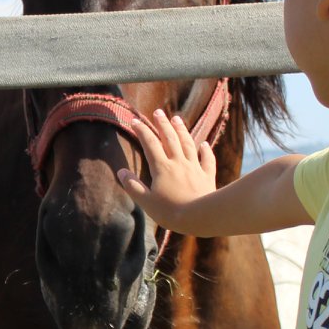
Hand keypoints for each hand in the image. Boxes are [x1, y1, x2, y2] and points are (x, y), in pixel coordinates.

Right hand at [116, 107, 216, 230]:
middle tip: (158, 112)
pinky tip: (205, 144)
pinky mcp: (207, 176)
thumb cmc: (170, 212)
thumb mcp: (146, 201)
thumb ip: (132, 186)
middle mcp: (178, 163)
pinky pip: (207, 160)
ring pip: (188, 144)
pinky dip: (206, 151)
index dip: (142, 131)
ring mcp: (194, 168)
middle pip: (169, 139)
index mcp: (162, 168)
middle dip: (162, 124)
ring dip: (181, 130)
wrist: (200, 216)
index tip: (135, 121)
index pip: (150, 144)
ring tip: (177, 118)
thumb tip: (120, 172)